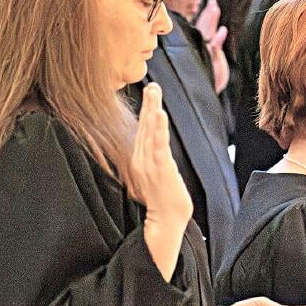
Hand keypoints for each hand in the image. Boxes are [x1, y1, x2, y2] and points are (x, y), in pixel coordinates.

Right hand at [131, 83, 192, 280]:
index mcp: (139, 160)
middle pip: (144, 126)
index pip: (142, 130)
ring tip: (154, 92)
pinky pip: (158, 145)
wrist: (166, 221)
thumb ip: (152, 160)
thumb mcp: (154, 175)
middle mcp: (141, 159)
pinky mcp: (160, 169)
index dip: (146, 111)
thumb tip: (155, 148)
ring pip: (150, 132)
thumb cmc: (163, 200)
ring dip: (152, 111)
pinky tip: (160, 114)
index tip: (150, 93)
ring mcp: (149, 164)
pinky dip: (158, 129)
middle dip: (148, 105)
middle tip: (152, 84)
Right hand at [195, 0, 230, 93]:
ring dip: (211, 20)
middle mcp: (201, 48)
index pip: (204, 28)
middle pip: (204, 27)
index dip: (208, 16)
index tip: (212, 4)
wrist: (205, 94)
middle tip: (213, 3)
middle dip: (209, 14)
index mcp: (202, 47)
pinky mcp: (208, 60)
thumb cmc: (211, 80)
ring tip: (214, 8)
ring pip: (206, 33)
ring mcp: (203, 52)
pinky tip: (223, 31)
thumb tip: (220, 31)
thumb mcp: (216, 63)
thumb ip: (217, 47)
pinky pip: (214, 47)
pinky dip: (218, 39)